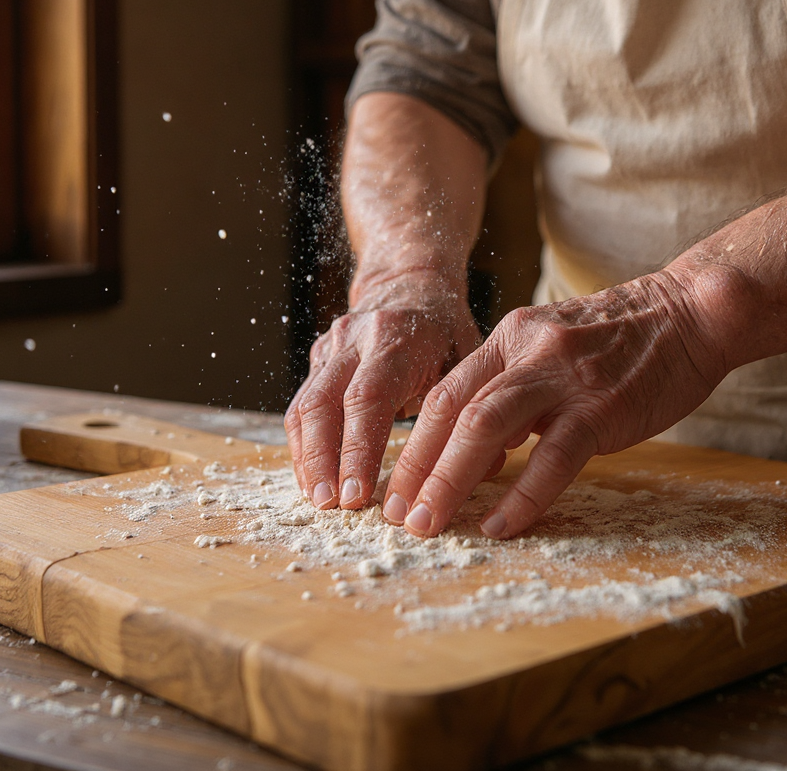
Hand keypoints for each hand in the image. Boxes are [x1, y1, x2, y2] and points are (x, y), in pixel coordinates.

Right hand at [285, 281, 480, 510]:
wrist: (410, 280)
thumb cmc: (446, 328)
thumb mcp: (469, 356)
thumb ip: (471, 406)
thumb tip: (484, 465)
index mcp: (397, 337)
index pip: (369, 397)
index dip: (359, 448)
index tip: (358, 494)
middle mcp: (355, 338)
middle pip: (325, 403)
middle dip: (324, 459)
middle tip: (332, 506)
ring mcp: (331, 347)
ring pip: (305, 406)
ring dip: (307, 458)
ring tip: (319, 501)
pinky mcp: (318, 360)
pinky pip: (301, 406)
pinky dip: (302, 446)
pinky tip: (313, 480)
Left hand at [381, 273, 725, 538]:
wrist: (690, 312)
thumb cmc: (623, 342)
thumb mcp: (552, 348)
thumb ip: (513, 389)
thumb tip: (481, 450)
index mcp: (508, 339)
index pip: (444, 393)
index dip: (412, 444)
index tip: (394, 488)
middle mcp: (525, 352)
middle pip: (450, 411)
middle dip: (415, 468)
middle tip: (396, 516)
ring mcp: (561, 379)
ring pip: (484, 428)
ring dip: (448, 481)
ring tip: (428, 524)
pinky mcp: (599, 408)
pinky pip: (551, 458)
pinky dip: (521, 496)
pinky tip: (500, 525)